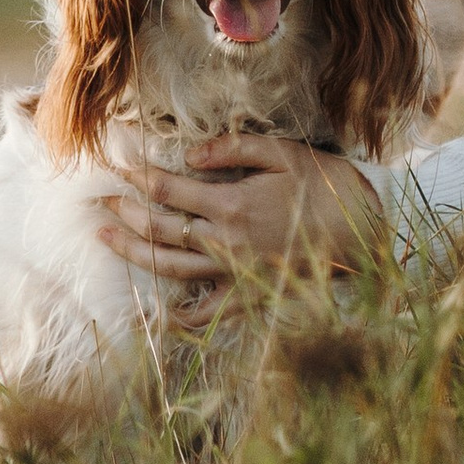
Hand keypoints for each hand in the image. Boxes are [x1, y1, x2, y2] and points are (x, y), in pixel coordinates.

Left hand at [99, 135, 385, 296]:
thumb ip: (232, 148)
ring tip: (107, 238)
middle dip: (125, 211)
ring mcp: (234, 272)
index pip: (167, 189)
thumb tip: (189, 153)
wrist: (362, 233)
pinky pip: (205, 311)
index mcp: (232, 204)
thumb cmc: (325, 186)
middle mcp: (226, 241)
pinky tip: (154, 310)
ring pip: (170, 267)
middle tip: (101, 198)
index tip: (116, 163)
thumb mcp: (282, 152)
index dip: (136, 175)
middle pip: (159, 228)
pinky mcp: (248, 294)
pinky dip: (177, 315)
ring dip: (134, 252)